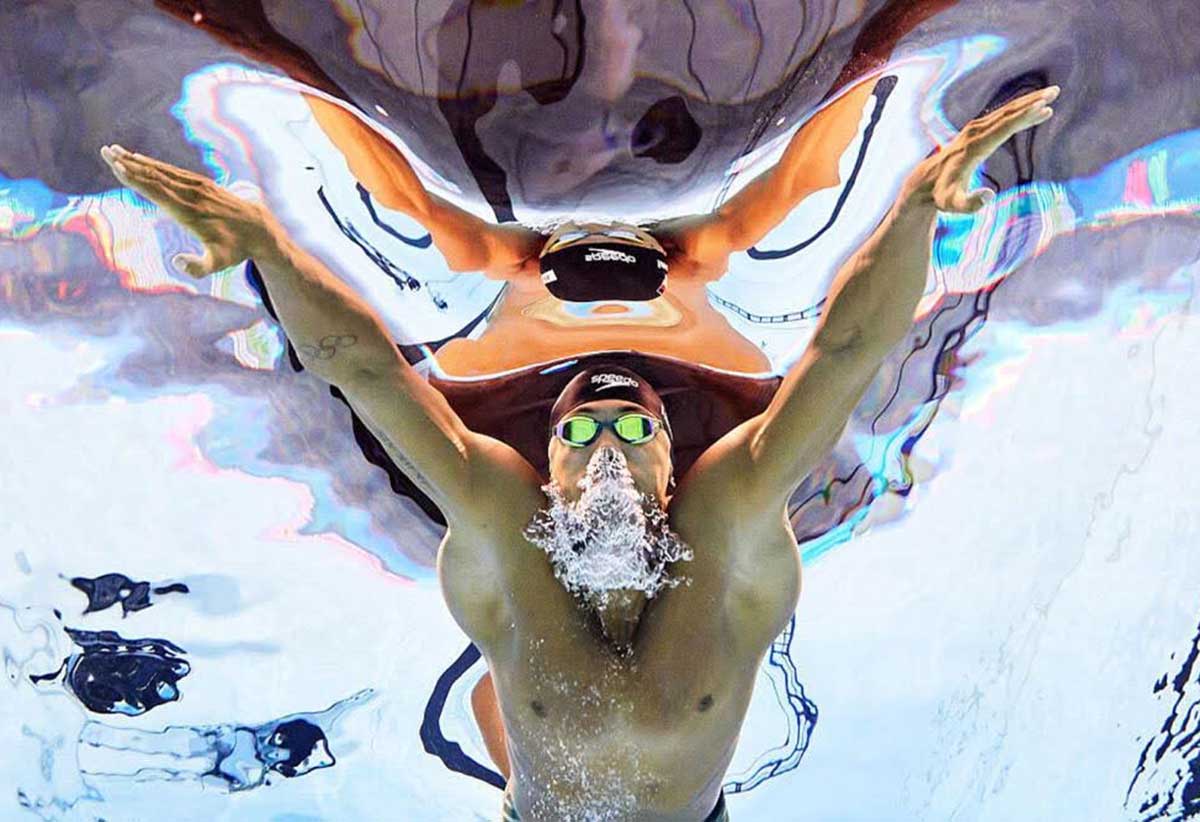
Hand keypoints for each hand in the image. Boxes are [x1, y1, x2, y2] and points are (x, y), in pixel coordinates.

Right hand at [100, 144, 274, 277]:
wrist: (259, 229)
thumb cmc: (235, 250)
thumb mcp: (218, 264)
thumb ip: (197, 267)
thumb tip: (176, 262)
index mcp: (190, 212)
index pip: (158, 191)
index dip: (136, 179)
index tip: (117, 167)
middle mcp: (192, 195)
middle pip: (155, 176)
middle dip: (129, 163)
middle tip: (105, 151)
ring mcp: (198, 187)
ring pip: (163, 171)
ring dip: (138, 160)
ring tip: (115, 151)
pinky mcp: (202, 183)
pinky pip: (173, 172)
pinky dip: (155, 165)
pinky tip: (141, 160)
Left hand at [906, 85, 1058, 212]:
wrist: (925, 183)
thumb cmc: (942, 195)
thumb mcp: (954, 204)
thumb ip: (970, 203)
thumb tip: (989, 196)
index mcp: (974, 147)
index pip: (1003, 128)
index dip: (1024, 117)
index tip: (1043, 106)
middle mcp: (974, 133)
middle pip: (1007, 113)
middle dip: (1032, 102)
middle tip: (1055, 92)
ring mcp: (973, 130)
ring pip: (1005, 111)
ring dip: (1028, 102)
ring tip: (1051, 94)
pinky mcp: (974, 130)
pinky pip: (1000, 116)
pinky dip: (1018, 110)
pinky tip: (1033, 107)